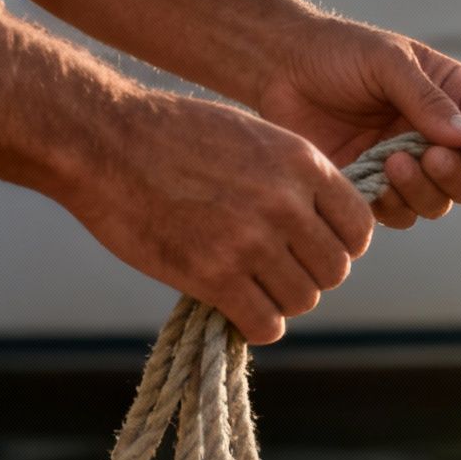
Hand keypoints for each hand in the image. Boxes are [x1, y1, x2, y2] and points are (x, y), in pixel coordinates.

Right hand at [52, 93, 371, 344]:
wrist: (101, 141)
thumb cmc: (172, 134)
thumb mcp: (252, 136)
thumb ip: (294, 179)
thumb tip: (323, 225)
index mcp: (302, 163)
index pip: (359, 228)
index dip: (340, 245)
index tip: (312, 248)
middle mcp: (286, 203)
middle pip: (333, 271)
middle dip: (309, 276)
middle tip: (275, 270)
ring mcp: (251, 241)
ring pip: (302, 300)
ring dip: (280, 301)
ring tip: (250, 285)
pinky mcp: (214, 275)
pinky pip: (265, 324)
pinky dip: (256, 325)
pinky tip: (236, 309)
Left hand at [252, 17, 460, 230]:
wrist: (279, 69)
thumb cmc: (337, 53)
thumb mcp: (387, 63)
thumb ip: (428, 101)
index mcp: (455, 99)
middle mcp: (438, 138)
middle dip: (455, 177)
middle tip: (426, 158)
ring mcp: (408, 167)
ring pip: (438, 204)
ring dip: (421, 192)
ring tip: (388, 161)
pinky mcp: (376, 189)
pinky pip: (400, 215)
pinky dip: (391, 205)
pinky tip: (370, 177)